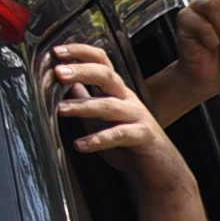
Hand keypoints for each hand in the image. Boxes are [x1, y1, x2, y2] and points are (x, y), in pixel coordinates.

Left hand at [52, 42, 195, 198]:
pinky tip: (80, 145)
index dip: (81, 53)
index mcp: (116, 91)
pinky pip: (119, 135)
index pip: (101, 62)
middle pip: (106, 76)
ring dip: (82, 106)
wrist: (162, 169)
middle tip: (58, 73)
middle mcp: (127, 99)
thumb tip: (66, 84)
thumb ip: (86, 101)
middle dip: (81, 71)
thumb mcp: (101, 120)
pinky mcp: (144, 136)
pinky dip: (98, 140)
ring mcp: (137, 116)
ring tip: (60, 109)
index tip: (57, 51)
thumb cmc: (129, 144)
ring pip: (109, 106)